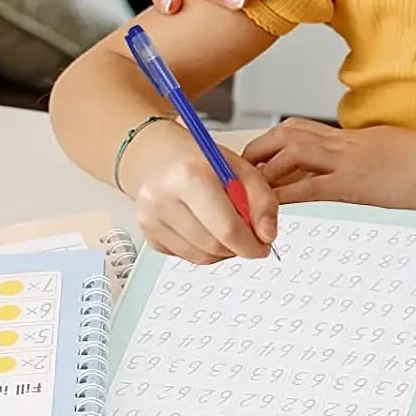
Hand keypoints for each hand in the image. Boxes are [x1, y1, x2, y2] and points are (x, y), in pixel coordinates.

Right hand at [125, 122, 279, 264]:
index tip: (262, 246)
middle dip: (238, 247)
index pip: (226, 228)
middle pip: (214, 245)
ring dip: (222, 251)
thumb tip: (267, 235)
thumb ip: (262, 201)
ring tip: (225, 227)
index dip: (251, 244)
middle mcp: (164, 198)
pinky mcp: (148, 234)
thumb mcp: (241, 168)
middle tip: (248, 236)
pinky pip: (186, 257)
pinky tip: (205, 228)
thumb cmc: (202, 162)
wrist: (161, 158)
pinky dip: (203, 250)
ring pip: (201, 256)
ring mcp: (151, 218)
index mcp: (190, 175)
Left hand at [243, 120, 415, 209]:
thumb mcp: (390, 155)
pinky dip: (287, 195)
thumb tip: (355, 168)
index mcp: (351, 137)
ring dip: (265, 171)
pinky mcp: (356, 183)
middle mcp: (345, 142)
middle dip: (259, 150)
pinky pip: (312, 186)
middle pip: (288, 134)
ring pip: (293, 153)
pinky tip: (271, 206)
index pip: (302, 130)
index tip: (258, 157)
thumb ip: (366, 158)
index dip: (274, 141)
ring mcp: (349, 160)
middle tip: (240, 171)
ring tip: (247, 189)